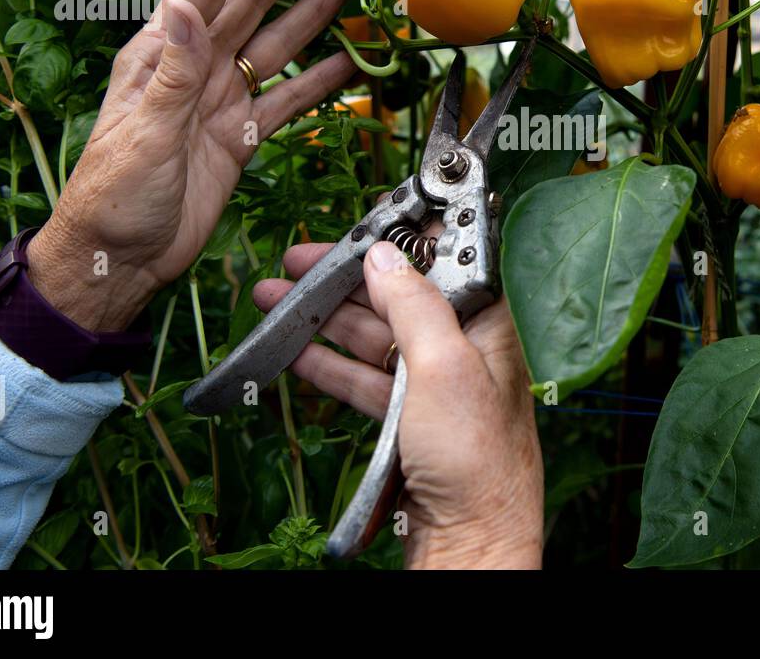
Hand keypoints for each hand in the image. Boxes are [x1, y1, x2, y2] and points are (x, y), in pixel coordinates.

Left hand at [27, 0, 354, 331]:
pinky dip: (318, 82)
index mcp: (160, 55)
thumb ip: (174, 69)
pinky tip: (349, 63)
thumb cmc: (116, 194)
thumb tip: (186, 2)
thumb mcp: (142, 130)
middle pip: (248, 6)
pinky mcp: (241, 136)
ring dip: (309, 16)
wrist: (123, 257)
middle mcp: (194, 69)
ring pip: (274, 47)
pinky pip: (287, 100)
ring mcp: (221, 101)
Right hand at [254, 240, 543, 568]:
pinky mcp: (406, 422)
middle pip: (396, 297)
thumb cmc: (477, 461)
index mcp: (484, 326)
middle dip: (344, 275)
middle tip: (298, 257)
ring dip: (323, 316)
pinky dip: (327, 364)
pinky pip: (362, 381)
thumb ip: (413, 306)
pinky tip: (294, 351)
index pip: (444, 263)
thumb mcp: (444, 369)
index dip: (405, 235)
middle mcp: (460, 351)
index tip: (365, 217)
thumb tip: (386, 255)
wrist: (471, 541)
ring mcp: (431, 388)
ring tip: (275, 297)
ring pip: (372, 338)